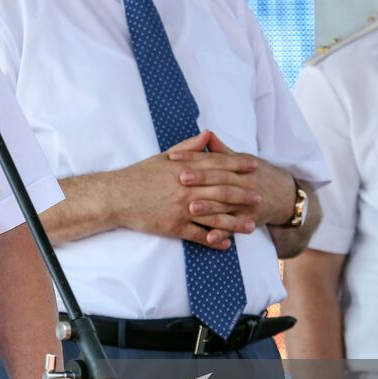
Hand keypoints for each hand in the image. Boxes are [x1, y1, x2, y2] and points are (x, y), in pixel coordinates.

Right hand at [112, 132, 255, 249]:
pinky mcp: (174, 226)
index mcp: (185, 169)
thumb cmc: (140, 175)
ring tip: (250, 225)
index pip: (217, 166)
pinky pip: (198, 235)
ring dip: (235, 221)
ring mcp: (182, 208)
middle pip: (221, 191)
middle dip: (243, 194)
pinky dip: (213, 240)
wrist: (118, 196)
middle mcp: (187, 188)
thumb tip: (207, 134)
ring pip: (215, 216)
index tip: (253, 166)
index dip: (237, 166)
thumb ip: (189, 147)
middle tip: (259, 197)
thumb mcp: (163, 156)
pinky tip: (226, 243)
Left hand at [168, 132, 297, 233]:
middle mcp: (244, 183)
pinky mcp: (249, 221)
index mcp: (239, 166)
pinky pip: (234, 228)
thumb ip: (221, 151)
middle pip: (221, 180)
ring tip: (191, 208)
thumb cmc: (258, 175)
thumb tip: (205, 134)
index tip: (173, 156)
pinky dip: (222, 234)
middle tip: (180, 178)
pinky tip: (209, 238)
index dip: (193, 157)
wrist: (286, 196)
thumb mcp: (242, 160)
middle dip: (201, 179)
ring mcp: (247, 204)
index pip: (214, 160)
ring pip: (226, 205)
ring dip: (209, 208)